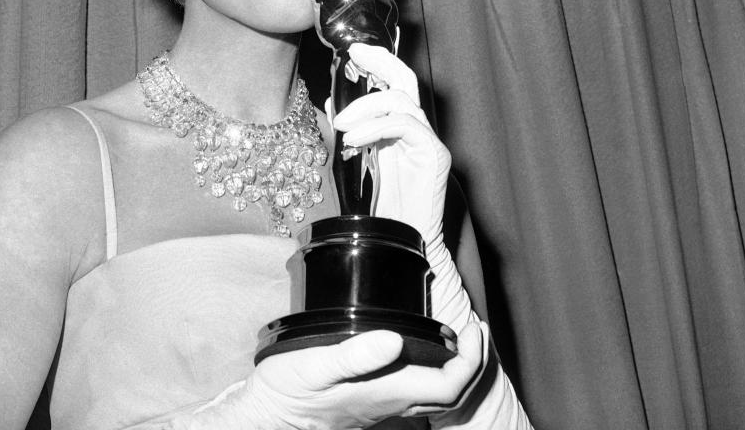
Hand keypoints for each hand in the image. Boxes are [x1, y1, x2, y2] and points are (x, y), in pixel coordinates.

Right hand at [216, 325, 485, 429]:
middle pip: (451, 394)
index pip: (450, 386)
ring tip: (455, 333)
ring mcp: (383, 405)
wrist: (268, 418)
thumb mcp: (314, 366)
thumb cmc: (287, 392)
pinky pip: (416, 392)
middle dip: (471, 361)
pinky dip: (430, 369)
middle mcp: (392, 402)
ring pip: (435, 395)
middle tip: (475, 327)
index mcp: (386, 391)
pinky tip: (416, 347)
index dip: (471, 358)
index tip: (474, 325)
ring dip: (453, 366)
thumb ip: (354, 355)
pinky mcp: (371, 401)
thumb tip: (394, 339)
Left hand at [330, 43, 449, 245]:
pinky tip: (354, 138)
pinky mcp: (435, 155)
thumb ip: (351, 130)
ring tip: (341, 124)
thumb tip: (330, 102)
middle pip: (406, 80)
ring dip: (366, 106)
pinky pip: (405, 126)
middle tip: (355, 54)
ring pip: (402, 101)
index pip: (394, 83)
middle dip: (381, 61)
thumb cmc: (382, 207)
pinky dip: (376, 127)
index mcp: (401, 127)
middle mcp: (418, 129)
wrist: (401, 241)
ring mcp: (429, 140)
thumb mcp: (359, 159)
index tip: (354, 50)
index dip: (378, 62)